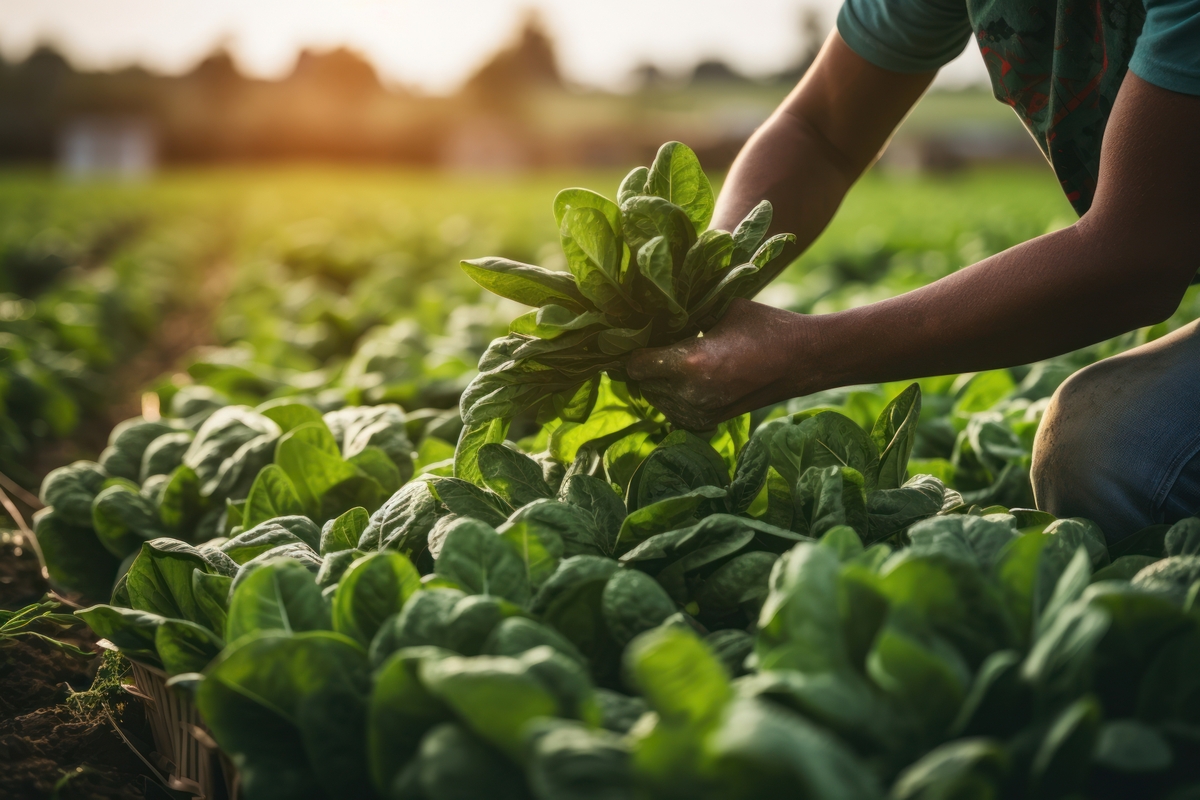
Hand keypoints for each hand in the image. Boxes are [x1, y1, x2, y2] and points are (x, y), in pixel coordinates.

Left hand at [626, 299, 813, 429]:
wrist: (802, 360)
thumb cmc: (764, 327)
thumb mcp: (720, 310)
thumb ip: (685, 315)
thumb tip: (653, 310)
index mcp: (690, 363)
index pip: (635, 364)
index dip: (634, 349)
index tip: (641, 336)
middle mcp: (690, 394)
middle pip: (642, 383)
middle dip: (648, 364)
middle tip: (659, 344)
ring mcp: (699, 413)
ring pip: (656, 398)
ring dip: (660, 381)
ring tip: (679, 359)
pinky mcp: (707, 423)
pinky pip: (672, 410)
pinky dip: (674, 395)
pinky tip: (691, 377)